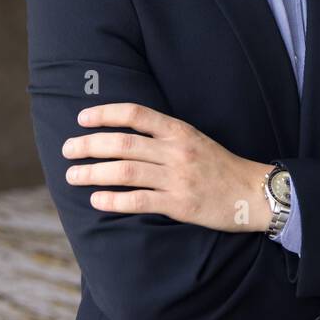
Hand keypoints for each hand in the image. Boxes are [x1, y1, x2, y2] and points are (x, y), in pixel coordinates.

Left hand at [60, 102, 272, 232]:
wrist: (252, 192)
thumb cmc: (219, 166)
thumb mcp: (194, 139)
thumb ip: (163, 135)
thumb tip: (124, 133)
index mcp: (179, 130)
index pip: (135, 114)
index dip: (105, 114)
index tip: (82, 118)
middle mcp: (176, 150)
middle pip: (123, 143)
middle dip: (89, 145)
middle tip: (67, 150)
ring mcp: (177, 178)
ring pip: (125, 171)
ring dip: (93, 173)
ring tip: (72, 176)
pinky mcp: (179, 205)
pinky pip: (139, 201)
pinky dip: (114, 200)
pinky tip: (97, 200)